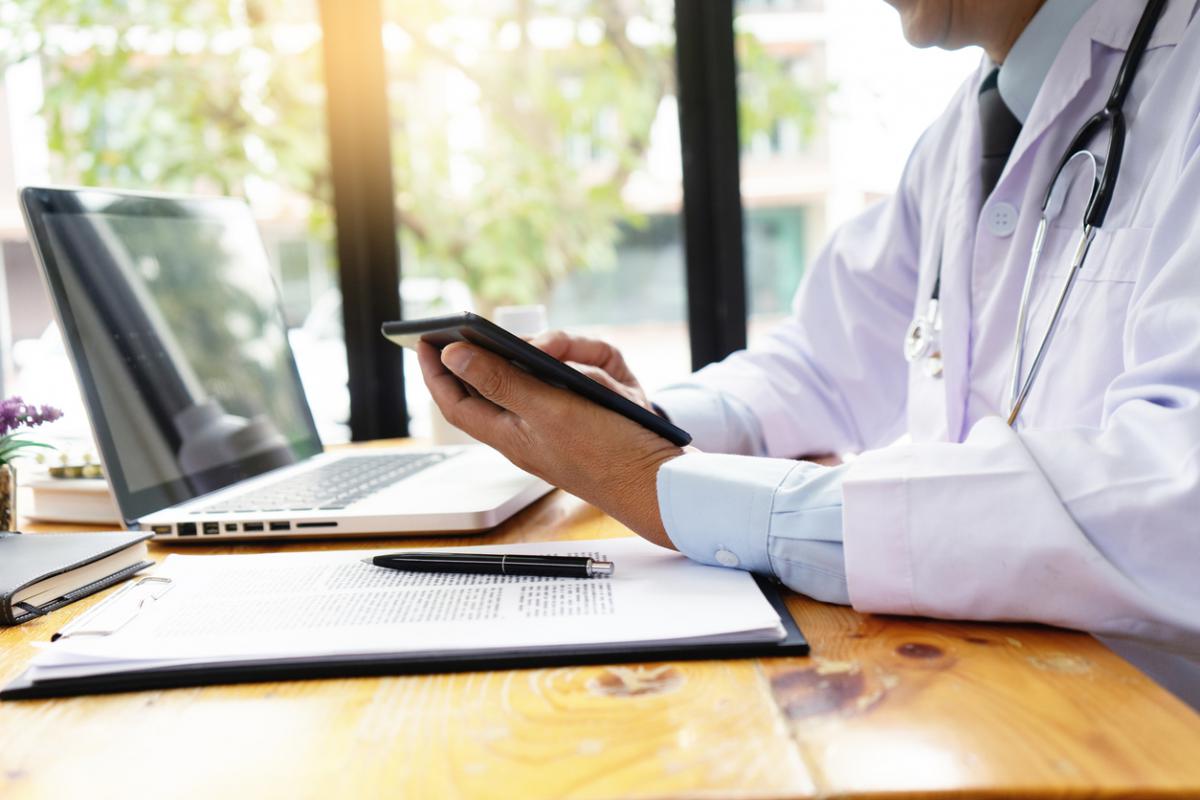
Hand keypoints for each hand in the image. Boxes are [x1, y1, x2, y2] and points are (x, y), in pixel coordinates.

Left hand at [418, 340, 684, 546]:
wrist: (668, 483)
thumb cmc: (609, 455)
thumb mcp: (549, 411)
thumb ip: (499, 381)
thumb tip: (451, 356)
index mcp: (510, 434)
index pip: (458, 401)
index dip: (437, 372)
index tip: (423, 339)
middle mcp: (533, 427)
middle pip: (507, 377)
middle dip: (519, 352)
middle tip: (531, 342)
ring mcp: (566, 420)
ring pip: (553, 371)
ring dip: (571, 359)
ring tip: (591, 370)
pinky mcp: (596, 414)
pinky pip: (589, 377)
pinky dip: (599, 369)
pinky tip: (615, 383)